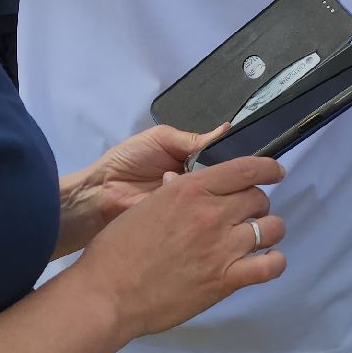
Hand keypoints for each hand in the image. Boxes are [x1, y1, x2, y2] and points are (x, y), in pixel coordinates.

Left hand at [54, 123, 228, 256]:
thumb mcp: (160, 139)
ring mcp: (191, 205)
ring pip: (215, 198)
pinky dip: (199, 209)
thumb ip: (192, 138)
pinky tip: (201, 204)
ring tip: (206, 187)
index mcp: (192, 160)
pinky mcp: (183, 222)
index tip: (249, 160)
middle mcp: (196, 183)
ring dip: (212, 192)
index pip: (222, 160)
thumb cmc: (129, 159)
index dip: (234, 159)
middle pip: (224, 180)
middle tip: (229, 174)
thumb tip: (226, 129)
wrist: (102, 191)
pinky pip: (199, 215)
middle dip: (225, 177)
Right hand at [70, 156, 287, 337]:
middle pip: (259, 199)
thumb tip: (179, 180)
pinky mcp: (225, 280)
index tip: (275, 172)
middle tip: (244, 216)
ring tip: (256, 239)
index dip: (267, 168)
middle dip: (256, 205)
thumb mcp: (145, 206)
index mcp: (191, 189)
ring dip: (267, 231)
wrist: (108, 293)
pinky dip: (274, 262)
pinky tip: (267, 261)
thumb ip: (171, 193)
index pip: (245, 168)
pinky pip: (269, 266)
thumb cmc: (116, 249)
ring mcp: (222, 247)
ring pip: (271, 229)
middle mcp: (212, 213)